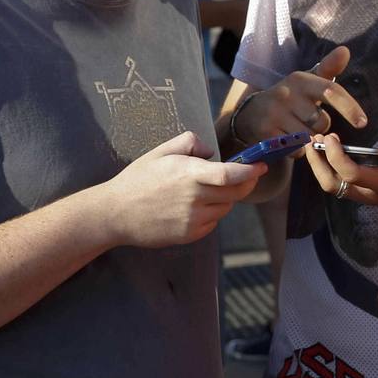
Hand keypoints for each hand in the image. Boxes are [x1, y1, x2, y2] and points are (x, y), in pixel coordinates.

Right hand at [102, 131, 265, 247]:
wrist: (116, 213)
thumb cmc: (138, 179)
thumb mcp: (161, 151)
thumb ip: (190, 143)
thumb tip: (211, 152)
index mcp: (189, 174)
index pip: (230, 175)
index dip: (250, 171)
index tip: (262, 165)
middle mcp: (194, 198)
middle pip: (235, 193)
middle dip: (246, 183)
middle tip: (248, 175)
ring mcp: (193, 219)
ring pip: (226, 208)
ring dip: (226, 198)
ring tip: (208, 190)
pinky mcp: (190, 234)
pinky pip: (213, 222)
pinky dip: (212, 212)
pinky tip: (195, 206)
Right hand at [236, 46, 366, 139]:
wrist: (251, 114)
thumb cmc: (290, 98)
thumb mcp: (307, 81)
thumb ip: (328, 68)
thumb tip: (346, 50)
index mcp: (300, 79)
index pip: (330, 91)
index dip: (349, 107)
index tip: (363, 122)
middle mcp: (286, 94)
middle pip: (322, 122)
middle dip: (320, 127)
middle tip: (307, 121)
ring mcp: (274, 114)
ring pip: (308, 137)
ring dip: (308, 140)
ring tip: (296, 130)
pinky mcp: (266, 133)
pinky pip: (295, 150)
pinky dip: (296, 150)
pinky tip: (287, 140)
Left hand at [303, 132, 377, 206]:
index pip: (350, 174)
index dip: (336, 156)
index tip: (331, 136)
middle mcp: (368, 193)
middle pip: (332, 184)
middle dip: (317, 162)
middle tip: (313, 139)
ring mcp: (362, 195)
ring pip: (331, 185)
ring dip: (319, 164)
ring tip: (314, 144)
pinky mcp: (360, 193)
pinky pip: (336, 182)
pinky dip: (325, 167)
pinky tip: (325, 151)